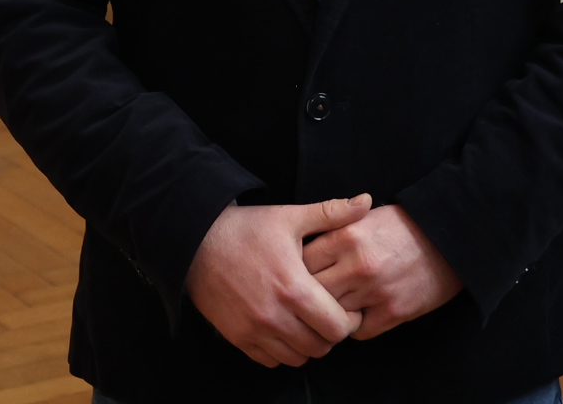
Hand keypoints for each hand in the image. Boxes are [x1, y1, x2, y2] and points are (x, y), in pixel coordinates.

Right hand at [188, 196, 371, 366]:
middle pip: (320, 347)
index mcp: (294, 288)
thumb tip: (366, 201)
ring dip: (306, 344)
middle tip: (327, 314)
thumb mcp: (290, 217)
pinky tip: (283, 328)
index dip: (348, 319)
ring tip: (306, 322)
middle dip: (329, 333)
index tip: (345, 306)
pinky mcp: (237, 337)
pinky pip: (269, 361)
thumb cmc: (246, 229)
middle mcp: (275, 316)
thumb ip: (331, 213)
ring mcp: (254, 330)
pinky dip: (281, 350)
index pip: (337, 328)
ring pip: (296, 358)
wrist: (196, 242)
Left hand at [301, 203, 462, 339]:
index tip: (295, 275)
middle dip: (306, 297)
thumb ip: (333, 232)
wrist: (449, 238)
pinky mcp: (393, 312)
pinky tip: (359, 314)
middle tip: (307, 298)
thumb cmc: (403, 226)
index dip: (295, 270)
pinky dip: (355, 327)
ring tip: (331, 309)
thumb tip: (301, 251)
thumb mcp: (364, 218)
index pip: (301, 261)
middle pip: (311, 292)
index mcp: (347, 235)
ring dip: (330, 314)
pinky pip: (358, 331)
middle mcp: (357, 264)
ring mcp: (375, 291)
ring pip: (332, 315)